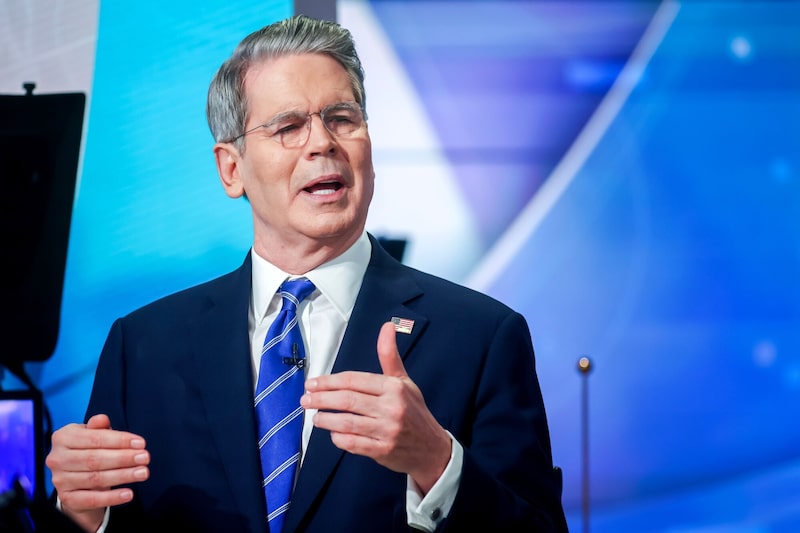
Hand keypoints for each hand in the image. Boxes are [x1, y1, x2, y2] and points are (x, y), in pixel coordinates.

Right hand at [45, 414, 149, 531]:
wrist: (74, 479)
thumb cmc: (87, 450)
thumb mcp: (91, 435)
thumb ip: (98, 427)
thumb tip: (103, 419)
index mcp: (63, 437)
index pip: (95, 438)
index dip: (120, 440)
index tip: (141, 443)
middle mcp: (57, 459)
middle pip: (95, 459)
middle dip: (124, 458)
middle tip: (145, 458)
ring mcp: (60, 480)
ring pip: (95, 478)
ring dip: (122, 476)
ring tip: (142, 472)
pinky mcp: (67, 498)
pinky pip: (92, 499)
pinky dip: (112, 497)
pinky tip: (128, 493)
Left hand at [302, 321, 451, 492]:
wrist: (432, 448)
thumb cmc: (414, 411)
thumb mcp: (404, 381)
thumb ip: (389, 355)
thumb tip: (387, 326)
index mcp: (394, 387)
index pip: (354, 380)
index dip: (329, 381)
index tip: (312, 383)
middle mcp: (391, 408)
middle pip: (347, 400)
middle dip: (321, 399)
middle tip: (305, 399)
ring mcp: (386, 431)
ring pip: (347, 423)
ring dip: (326, 419)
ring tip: (315, 416)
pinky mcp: (382, 451)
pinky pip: (352, 443)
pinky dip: (338, 438)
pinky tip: (333, 433)